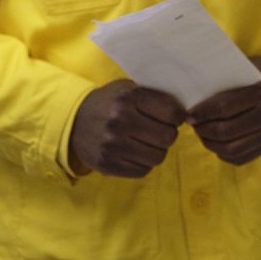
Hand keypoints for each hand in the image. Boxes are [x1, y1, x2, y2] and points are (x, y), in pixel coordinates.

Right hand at [69, 80, 184, 177]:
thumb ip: (155, 96)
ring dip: (158, 150)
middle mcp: (120, 121)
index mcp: (129, 98)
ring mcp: (112, 145)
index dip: (179, 116)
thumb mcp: (130, 88)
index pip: (172, 113)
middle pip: (168, 137)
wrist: (73, 121)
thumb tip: (187, 111)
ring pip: (158, 156)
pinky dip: (145, 163)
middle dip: (169, 134)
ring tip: (148, 142)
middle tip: (161, 130)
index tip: (174, 117)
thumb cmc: (110, 102)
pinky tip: (137, 152)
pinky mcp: (106, 165)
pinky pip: (143, 170)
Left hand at [187, 53, 260, 165]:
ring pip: (230, 149)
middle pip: (226, 131)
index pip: (224, 107)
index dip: (202, 113)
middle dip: (203, 130)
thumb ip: (223, 82)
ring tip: (202, 133)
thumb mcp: (244, 70)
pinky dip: (222, 152)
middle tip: (194, 124)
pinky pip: (239, 158)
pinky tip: (216, 142)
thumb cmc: (257, 75)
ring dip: (210, 143)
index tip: (189, 114)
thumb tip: (190, 100)